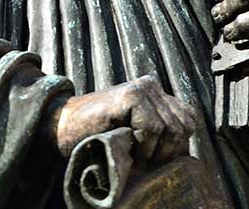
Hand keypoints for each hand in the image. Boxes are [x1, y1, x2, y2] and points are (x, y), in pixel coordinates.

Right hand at [52, 75, 196, 164]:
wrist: (60, 128)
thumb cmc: (96, 137)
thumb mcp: (135, 134)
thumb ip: (158, 134)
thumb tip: (186, 154)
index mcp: (156, 94)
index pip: (188, 121)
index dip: (176, 147)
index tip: (156, 162)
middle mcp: (152, 86)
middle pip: (183, 126)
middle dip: (168, 152)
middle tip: (144, 163)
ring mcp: (142, 88)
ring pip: (171, 128)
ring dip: (154, 151)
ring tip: (135, 157)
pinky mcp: (130, 95)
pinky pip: (153, 128)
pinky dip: (144, 146)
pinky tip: (128, 148)